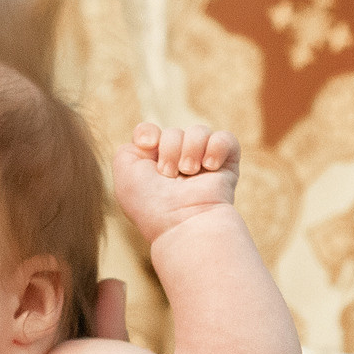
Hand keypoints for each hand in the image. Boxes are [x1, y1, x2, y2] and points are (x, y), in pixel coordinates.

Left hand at [113, 123, 239, 242]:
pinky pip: (226, 138)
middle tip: (169, 175)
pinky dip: (216, 147)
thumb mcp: (125, 171)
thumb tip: (155, 138)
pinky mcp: (228, 165)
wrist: (183, 222)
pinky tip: (210, 166)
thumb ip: (128, 147)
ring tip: (190, 172)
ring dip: (191, 149)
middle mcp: (180, 162)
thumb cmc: (151, 203)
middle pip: (174, 131)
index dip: (149, 134)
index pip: (152, 131)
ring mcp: (205, 163)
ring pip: (199, 131)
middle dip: (169, 149)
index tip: (147, 146)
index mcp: (155, 165)